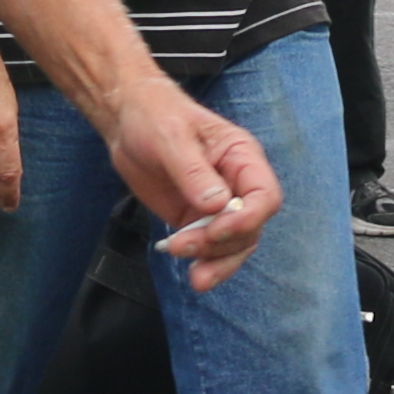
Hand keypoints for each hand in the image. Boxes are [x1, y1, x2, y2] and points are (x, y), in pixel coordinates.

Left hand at [92, 72, 280, 290]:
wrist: (128, 122)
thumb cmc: (155, 116)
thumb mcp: (171, 137)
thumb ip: (193, 171)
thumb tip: (217, 204)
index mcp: (241, 156)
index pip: (264, 196)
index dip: (247, 219)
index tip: (215, 229)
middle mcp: (237, 184)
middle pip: (251, 228)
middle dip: (223, 245)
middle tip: (184, 247)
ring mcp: (218, 206)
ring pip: (235, 245)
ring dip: (217, 263)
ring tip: (194, 277)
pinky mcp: (197, 220)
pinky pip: (211, 249)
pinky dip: (205, 263)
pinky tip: (189, 272)